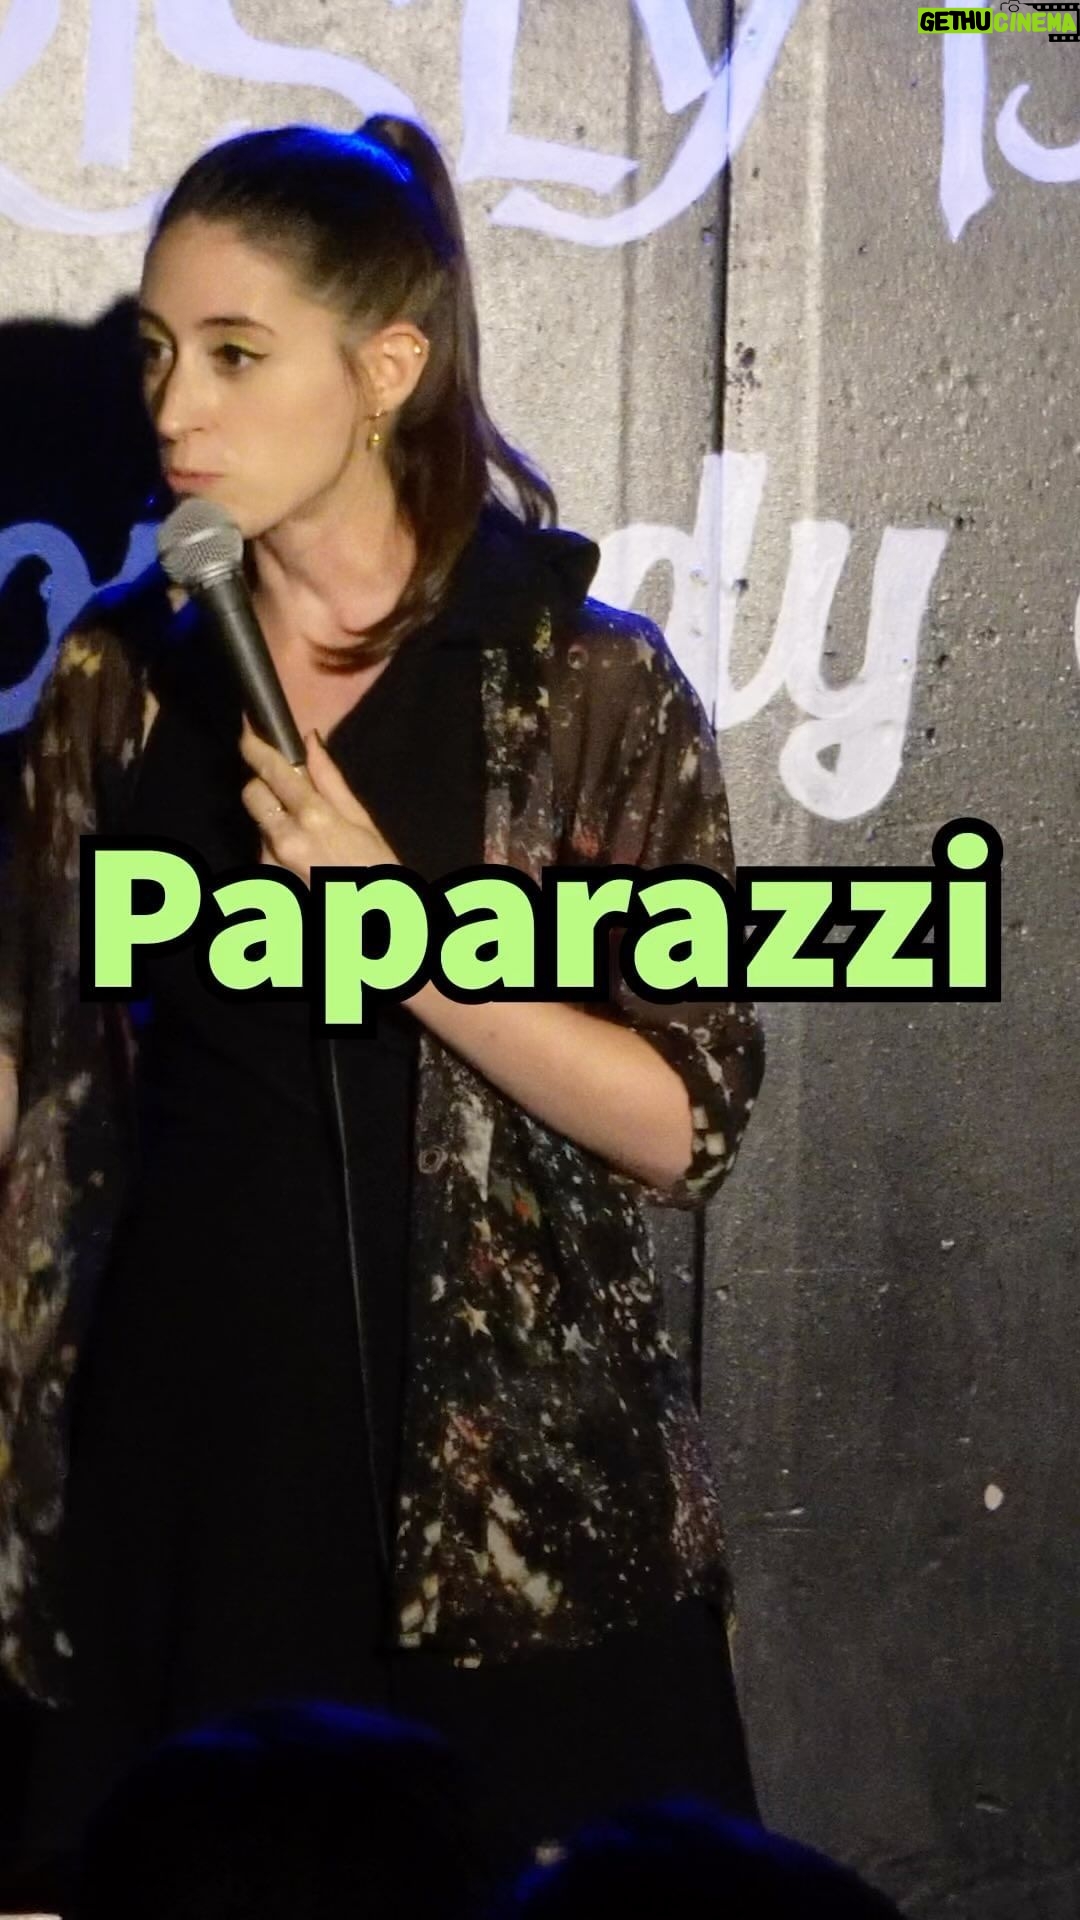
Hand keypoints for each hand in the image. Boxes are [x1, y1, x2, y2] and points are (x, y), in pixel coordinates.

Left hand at [237, 714, 400, 885]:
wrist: (373, 926)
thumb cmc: (379, 871)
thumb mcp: (362, 822)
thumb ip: (330, 781)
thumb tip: (310, 742)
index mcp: (313, 817)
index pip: (271, 770)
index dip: (255, 746)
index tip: (247, 729)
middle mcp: (284, 839)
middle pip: (251, 794)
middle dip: (263, 785)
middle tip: (287, 790)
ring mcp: (271, 864)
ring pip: (259, 825)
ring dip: (274, 821)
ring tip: (310, 839)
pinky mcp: (267, 883)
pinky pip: (265, 851)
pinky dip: (278, 846)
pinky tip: (305, 860)